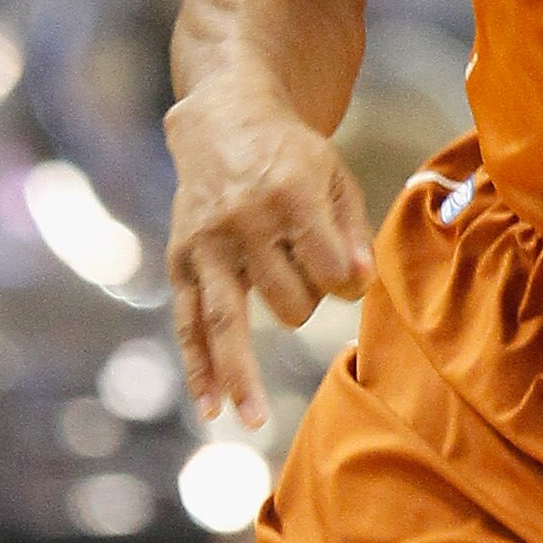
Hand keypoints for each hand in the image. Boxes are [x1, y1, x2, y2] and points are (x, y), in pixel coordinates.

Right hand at [165, 73, 372, 433]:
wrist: (224, 122)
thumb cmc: (293, 158)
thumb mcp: (334, 178)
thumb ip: (351, 233)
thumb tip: (361, 285)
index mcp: (290, 195)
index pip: (330, 269)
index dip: (348, 283)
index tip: (350, 277)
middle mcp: (244, 221)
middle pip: (288, 302)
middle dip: (307, 306)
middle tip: (308, 280)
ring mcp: (208, 244)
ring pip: (227, 323)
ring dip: (243, 375)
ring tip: (254, 421)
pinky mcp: (182, 260)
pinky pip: (188, 321)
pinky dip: (199, 366)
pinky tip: (211, 407)